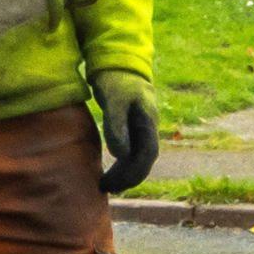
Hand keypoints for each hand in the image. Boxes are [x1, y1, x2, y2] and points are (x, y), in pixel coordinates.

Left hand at [94, 72, 159, 193]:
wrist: (120, 65)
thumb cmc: (116, 81)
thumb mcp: (114, 101)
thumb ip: (117, 126)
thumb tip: (120, 155)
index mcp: (148, 122)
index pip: (148, 154)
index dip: (135, 172)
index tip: (116, 183)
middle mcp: (149, 128)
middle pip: (144, 160)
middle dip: (128, 178)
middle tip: (106, 188)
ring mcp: (143, 130)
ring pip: (138, 158)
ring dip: (124, 174)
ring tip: (105, 185)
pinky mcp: (133, 130)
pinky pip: (131, 153)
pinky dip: (121, 165)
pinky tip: (109, 172)